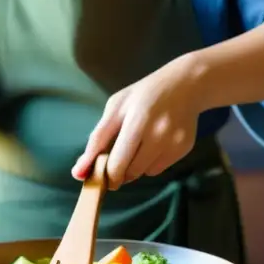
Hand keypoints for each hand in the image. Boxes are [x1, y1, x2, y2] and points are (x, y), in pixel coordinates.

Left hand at [72, 53, 203, 190]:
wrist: (185, 85)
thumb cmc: (143, 96)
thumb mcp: (115, 108)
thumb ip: (97, 140)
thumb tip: (78, 173)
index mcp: (136, 119)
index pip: (115, 161)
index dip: (103, 175)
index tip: (96, 178)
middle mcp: (157, 132)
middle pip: (128, 171)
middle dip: (116, 174)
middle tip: (113, 166)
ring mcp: (172, 141)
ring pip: (141, 173)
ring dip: (132, 168)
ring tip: (136, 146)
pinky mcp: (182, 148)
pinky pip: (157, 170)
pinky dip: (149, 164)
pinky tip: (153, 144)